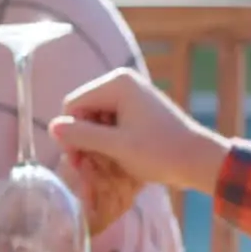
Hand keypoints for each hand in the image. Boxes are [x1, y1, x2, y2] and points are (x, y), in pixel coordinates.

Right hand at [49, 68, 231, 194]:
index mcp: (117, 83)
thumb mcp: (117, 146)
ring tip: (105, 167)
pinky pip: (111, 123)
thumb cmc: (159, 152)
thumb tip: (52, 128)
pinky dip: (109, 142)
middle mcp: (122, 83)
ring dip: (96, 144)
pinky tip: (117, 159)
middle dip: (84, 140)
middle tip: (89, 168)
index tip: (78, 160)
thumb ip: (82, 136)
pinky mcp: (138, 110)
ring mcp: (132, 96)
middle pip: (84, 111)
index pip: (73, 104)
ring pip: (96, 120)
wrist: (198, 159)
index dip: (70, 133)